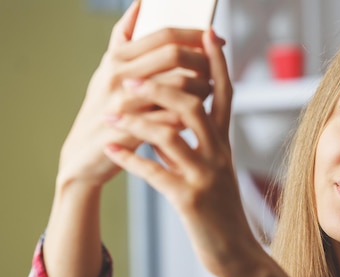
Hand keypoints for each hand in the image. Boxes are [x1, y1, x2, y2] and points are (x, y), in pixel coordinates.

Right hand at [57, 1, 212, 190]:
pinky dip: (190, 115)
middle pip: (174, 54)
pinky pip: (173, 117)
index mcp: (117, 58)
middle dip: (203, 60)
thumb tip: (140, 5)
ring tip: (208, 94)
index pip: (163, 34)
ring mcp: (124, 102)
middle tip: (214, 71)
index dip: (195, 34)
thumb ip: (123, 39)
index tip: (216, 38)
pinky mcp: (131, 130)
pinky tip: (197, 117)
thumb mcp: (107, 72)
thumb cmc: (102, 111)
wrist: (82, 157)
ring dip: (201, 88)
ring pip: (178, 84)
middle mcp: (119, 75)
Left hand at [103, 30, 256, 276]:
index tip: (206, 34)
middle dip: (161, 86)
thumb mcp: (213, 173)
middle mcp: (219, 156)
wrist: (236, 253)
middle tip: (133, 78)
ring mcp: (205, 177)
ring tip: (111, 112)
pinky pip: (154, 173)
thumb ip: (192, 147)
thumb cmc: (221, 212)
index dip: (216, 63)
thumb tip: (164, 127)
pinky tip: (110, 150)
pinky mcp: (189, 200)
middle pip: (194, 106)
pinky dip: (129, 159)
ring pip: (170, 135)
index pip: (224, 96)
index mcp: (225, 146)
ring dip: (136, 120)